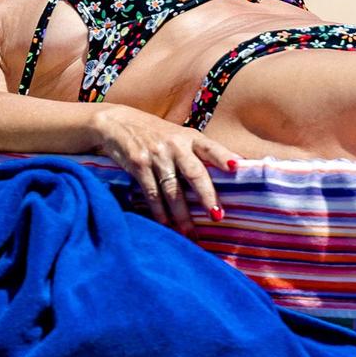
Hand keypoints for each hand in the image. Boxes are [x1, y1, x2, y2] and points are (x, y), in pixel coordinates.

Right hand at [90, 105, 235, 235]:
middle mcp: (175, 145)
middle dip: (207, 196)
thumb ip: (199, 151)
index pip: (211, 147)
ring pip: (173, 189)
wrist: (118, 123)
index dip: (224, 156)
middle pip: (195, 173)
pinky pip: (152, 193)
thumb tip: (231, 169)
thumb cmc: (157, 134)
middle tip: (216, 216)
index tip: (237, 168)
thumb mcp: (179, 136)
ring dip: (181, 214)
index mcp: (190, 137)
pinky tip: (165, 224)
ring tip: (190, 233)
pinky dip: (159, 211)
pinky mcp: (138, 165)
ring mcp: (156, 155)